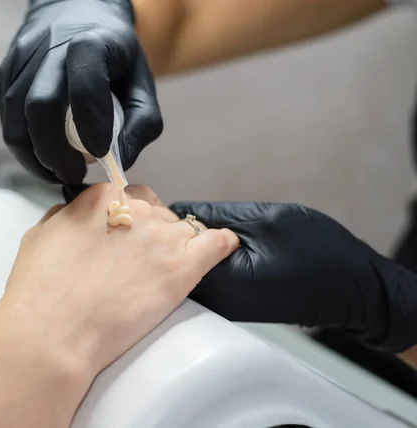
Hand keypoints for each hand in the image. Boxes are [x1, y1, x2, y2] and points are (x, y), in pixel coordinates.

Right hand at [0, 0, 162, 184]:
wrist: (76, 14)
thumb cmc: (114, 58)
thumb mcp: (142, 85)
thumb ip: (141, 125)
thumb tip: (119, 162)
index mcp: (91, 44)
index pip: (85, 84)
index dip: (91, 124)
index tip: (99, 154)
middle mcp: (49, 48)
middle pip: (39, 108)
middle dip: (54, 154)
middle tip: (73, 175)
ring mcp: (21, 61)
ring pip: (14, 121)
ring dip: (34, 159)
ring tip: (57, 172)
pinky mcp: (5, 75)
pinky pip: (6, 121)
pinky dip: (24, 148)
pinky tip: (45, 156)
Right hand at [1, 185, 237, 373]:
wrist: (54, 332)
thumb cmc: (38, 290)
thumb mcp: (39, 237)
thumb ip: (64, 216)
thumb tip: (77, 214)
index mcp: (101, 198)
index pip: (128, 195)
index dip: (127, 217)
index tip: (124, 238)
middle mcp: (136, 210)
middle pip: (158, 211)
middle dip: (152, 231)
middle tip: (139, 260)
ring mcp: (162, 238)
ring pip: (186, 228)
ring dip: (180, 243)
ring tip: (168, 267)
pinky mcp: (183, 268)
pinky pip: (216, 243)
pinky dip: (221, 244)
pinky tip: (223, 247)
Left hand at [170, 201, 416, 352]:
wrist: (352, 288)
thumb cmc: (318, 252)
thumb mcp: (265, 221)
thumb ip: (218, 216)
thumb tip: (180, 209)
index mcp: (222, 281)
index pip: (173, 253)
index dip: (169, 225)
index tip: (168, 205)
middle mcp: (218, 301)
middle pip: (175, 266)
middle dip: (174, 238)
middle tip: (181, 211)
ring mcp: (226, 305)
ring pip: (188, 273)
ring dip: (189, 249)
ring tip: (197, 223)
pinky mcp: (234, 303)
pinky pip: (206, 278)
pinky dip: (202, 260)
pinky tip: (212, 241)